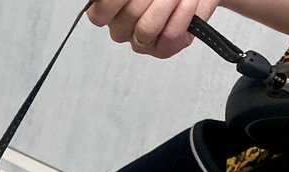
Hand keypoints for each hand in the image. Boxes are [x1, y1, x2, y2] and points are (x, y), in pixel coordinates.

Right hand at [87, 0, 221, 57]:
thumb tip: (125, 1)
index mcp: (109, 11)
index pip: (100, 14)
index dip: (116, 1)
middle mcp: (122, 29)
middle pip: (129, 15)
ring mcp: (141, 42)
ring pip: (147, 29)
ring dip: (168, 4)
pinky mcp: (163, 50)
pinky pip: (170, 37)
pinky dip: (184, 15)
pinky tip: (189, 2)